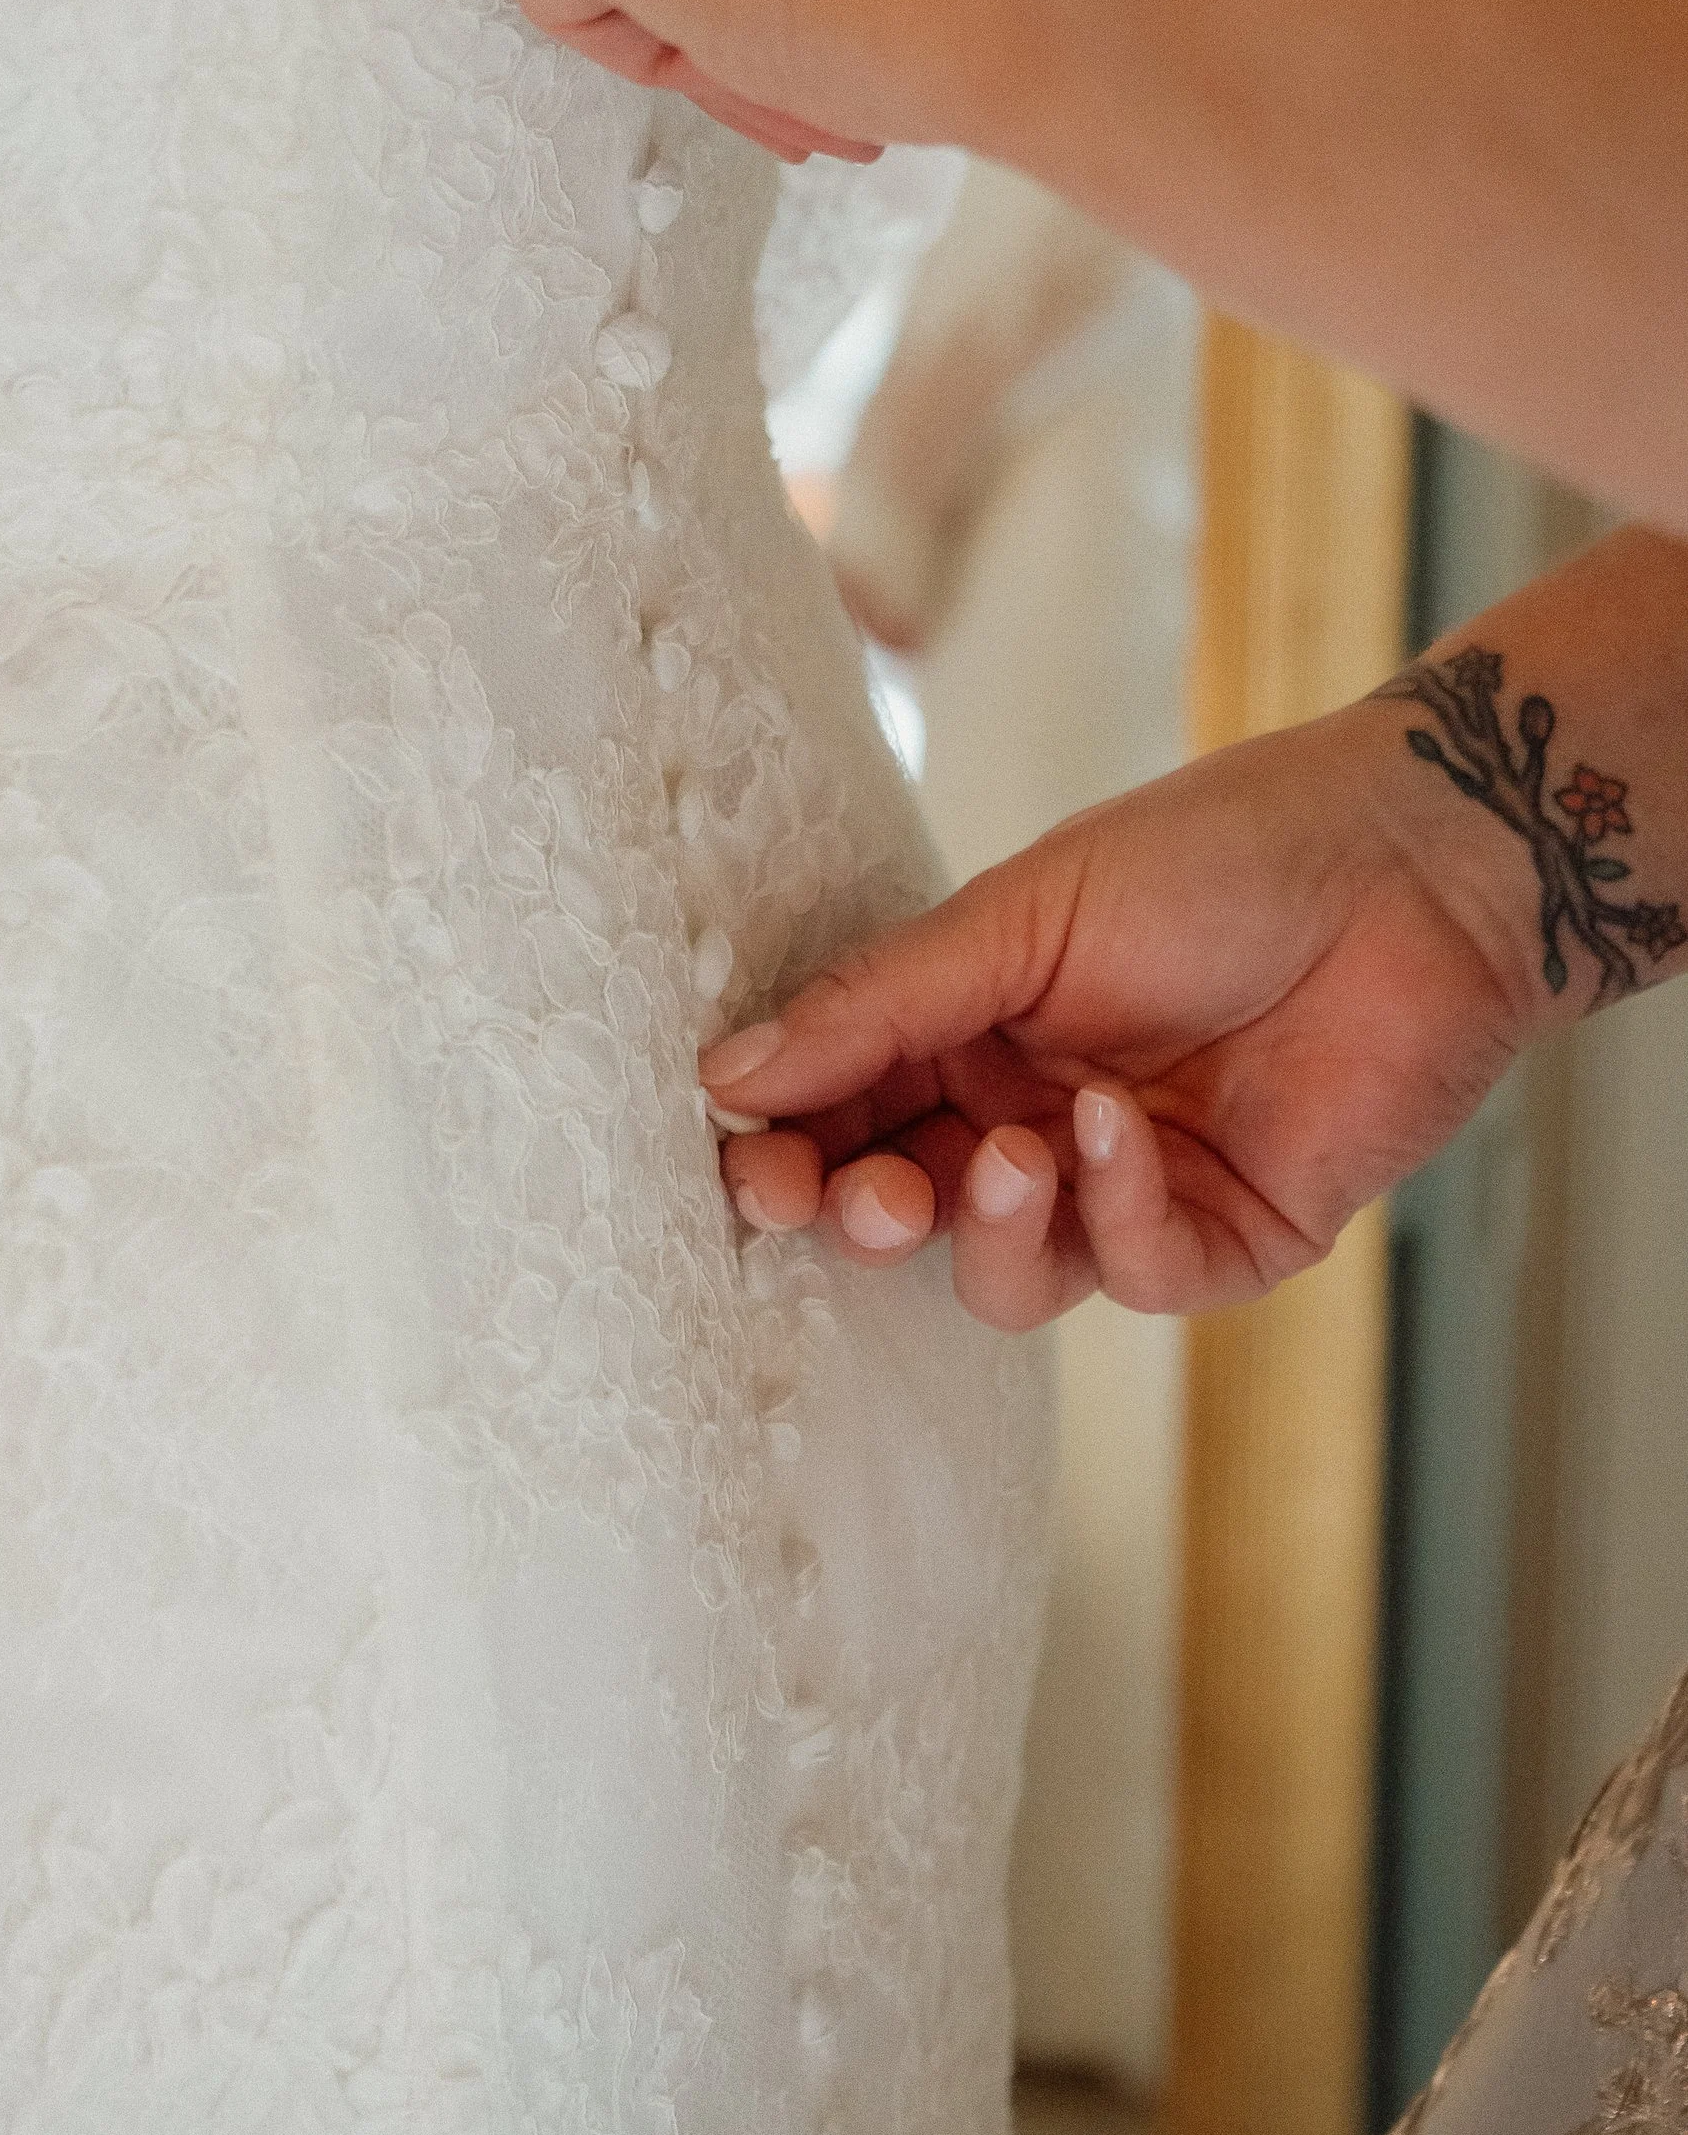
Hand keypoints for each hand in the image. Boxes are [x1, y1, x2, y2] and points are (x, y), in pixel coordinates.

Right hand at [695, 698, 1541, 1328]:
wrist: (1412, 868)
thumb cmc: (1217, 858)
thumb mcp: (1016, 917)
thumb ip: (874, 1006)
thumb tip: (722, 1077)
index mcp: (969, 1030)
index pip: (843, 1113)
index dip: (787, 1147)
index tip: (744, 1162)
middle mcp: (1033, 1117)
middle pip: (908, 1212)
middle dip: (865, 1213)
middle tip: (853, 1197)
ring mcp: (1125, 1187)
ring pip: (1008, 1276)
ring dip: (986, 1228)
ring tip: (1006, 1155)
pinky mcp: (1224, 1235)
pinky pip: (1131, 1273)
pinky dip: (1110, 1210)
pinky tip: (1122, 1128)